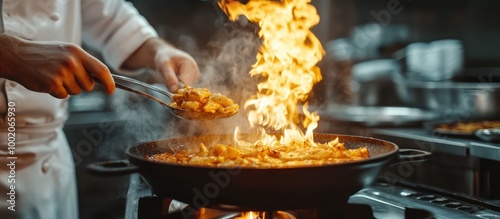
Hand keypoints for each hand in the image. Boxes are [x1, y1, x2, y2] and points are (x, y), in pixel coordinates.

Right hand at [0, 34, 114, 97]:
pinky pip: (64, 95)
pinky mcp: (53, 84)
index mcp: (77, 52)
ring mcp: (62, 73)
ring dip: (68, 88)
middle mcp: (71, 62)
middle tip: (66, 76)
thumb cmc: (45, 54)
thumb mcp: (67, 51)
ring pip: (76, 91)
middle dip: (81, 85)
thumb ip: (84, 63)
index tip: (111, 90)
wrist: (18, 55)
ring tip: (55, 76)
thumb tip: (102, 79)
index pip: (101, 70)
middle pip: (89, 85)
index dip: (110, 82)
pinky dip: (58, 92)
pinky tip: (48, 81)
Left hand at [121, 38, 200, 91]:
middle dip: (177, 87)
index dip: (178, 89)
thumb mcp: (164, 66)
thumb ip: (169, 78)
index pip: (186, 83)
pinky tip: (176, 80)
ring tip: (171, 78)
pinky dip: (180, 86)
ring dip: (178, 87)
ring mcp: (196, 75)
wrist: (167, 54)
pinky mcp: (194, 79)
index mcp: (190, 64)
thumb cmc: (165, 58)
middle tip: (168, 82)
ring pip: (187, 88)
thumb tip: (175, 91)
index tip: (170, 90)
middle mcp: (195, 70)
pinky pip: (187, 87)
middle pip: (187, 87)